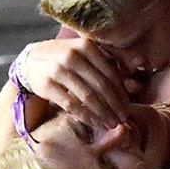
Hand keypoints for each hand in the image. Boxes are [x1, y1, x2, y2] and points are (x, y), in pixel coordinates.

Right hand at [14, 36, 136, 129]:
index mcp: (87, 45)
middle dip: (114, 105)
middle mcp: (73, 56)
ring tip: (112, 123)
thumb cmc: (68, 57)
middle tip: (123, 119)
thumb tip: (137, 85)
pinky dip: (84, 115)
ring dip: (102, 113)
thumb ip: (113, 66)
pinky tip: (94, 122)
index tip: (128, 106)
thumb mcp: (89, 54)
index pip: (110, 72)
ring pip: (87, 96)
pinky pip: (70, 104)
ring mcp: (58, 70)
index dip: (121, 91)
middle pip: (101, 86)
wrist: (32, 59)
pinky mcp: (47, 85)